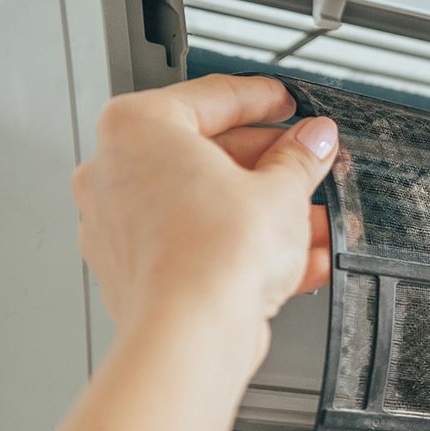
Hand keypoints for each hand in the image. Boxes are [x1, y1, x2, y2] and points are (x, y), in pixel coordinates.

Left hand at [71, 74, 337, 375]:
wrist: (191, 334)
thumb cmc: (212, 257)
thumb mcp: (281, 190)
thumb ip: (299, 158)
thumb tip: (312, 141)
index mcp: (137, 127)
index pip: (211, 96)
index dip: (262, 98)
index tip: (286, 103)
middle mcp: (115, 171)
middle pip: (206, 153)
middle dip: (269, 163)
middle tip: (308, 161)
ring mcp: (121, 225)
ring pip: (206, 204)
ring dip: (264, 210)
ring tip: (314, 218)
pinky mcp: (138, 273)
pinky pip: (198, 245)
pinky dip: (243, 247)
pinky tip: (297, 258)